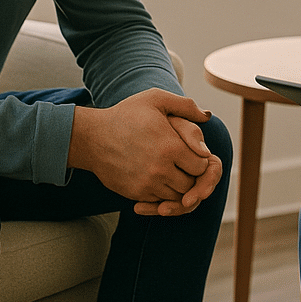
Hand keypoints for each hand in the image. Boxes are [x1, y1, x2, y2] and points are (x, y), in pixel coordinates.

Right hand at [67, 89, 222, 215]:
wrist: (93, 137)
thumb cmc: (126, 115)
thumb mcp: (155, 99)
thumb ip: (185, 106)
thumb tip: (207, 117)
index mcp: (170, 146)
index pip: (201, 165)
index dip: (200, 159)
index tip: (192, 151)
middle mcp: (161, 169)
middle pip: (191, 184)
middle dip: (191, 174)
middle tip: (184, 162)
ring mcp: (147, 184)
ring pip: (177, 196)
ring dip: (178, 185)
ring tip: (172, 169)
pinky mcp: (136, 194)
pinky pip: (160, 201)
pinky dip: (163, 193)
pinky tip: (158, 177)